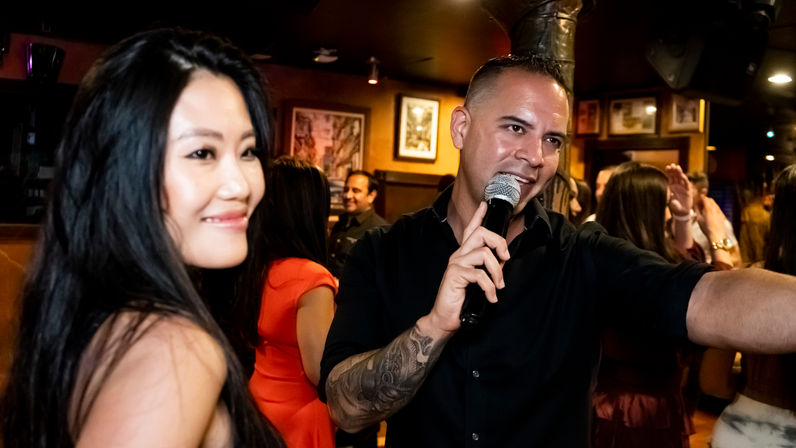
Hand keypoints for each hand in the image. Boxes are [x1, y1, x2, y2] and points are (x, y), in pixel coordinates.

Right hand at [427, 202, 509, 333]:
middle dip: (498, 243)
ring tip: (498, 286)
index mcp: (463, 254)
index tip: (485, 205)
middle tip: (505, 259)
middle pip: (481, 234)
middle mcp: (458, 255)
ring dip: (497, 272)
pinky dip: (489, 288)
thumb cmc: (461, 300)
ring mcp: (456, 264)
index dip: (478, 216)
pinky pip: (479, 275)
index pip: (470, 230)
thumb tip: (502, 262)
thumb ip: (487, 268)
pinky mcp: (455, 275)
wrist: (445, 317)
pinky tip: (490, 297)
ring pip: (483, 254)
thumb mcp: (477, 280)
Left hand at [665, 163, 691, 217]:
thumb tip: (668, 192)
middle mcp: (677, 186)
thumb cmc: (673, 206)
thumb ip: (668, 196)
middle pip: (675, 176)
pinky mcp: (688, 191)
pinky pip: (686, 184)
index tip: (667, 167)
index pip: (670, 177)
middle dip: (674, 170)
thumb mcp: (669, 200)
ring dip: (679, 173)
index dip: (669, 172)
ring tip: (677, 167)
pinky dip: (685, 180)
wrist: (681, 212)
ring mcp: (682, 188)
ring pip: (681, 178)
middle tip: (672, 165)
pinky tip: (683, 175)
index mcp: (671, 187)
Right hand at [695, 195, 727, 241]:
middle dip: (706, 200)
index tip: (698, 198)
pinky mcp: (722, 216)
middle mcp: (715, 209)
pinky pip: (718, 209)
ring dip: (710, 204)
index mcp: (708, 209)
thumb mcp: (699, 219)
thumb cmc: (706, 228)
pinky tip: (711, 213)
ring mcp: (720, 212)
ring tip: (705, 209)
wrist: (716, 235)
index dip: (701, 197)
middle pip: (711, 200)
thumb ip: (697, 210)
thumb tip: (695, 205)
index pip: (705, 198)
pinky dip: (714, 208)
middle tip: (701, 203)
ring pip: (715, 204)